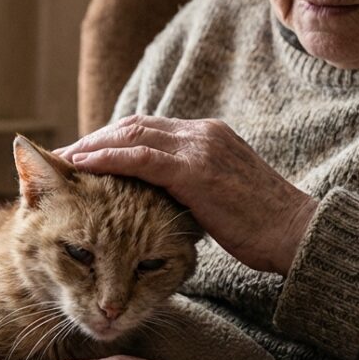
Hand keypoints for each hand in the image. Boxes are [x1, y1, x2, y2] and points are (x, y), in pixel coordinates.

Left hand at [57, 115, 317, 274]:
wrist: (296, 234)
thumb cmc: (260, 227)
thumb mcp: (219, 197)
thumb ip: (189, 188)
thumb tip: (157, 201)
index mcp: (207, 136)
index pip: (148, 129)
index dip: (112, 140)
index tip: (84, 156)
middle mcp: (202, 133)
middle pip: (134, 126)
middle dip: (95, 139)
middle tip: (62, 156)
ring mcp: (200, 148)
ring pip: (132, 135)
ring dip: (93, 146)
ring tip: (62, 160)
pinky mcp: (196, 170)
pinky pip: (140, 158)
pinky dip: (108, 158)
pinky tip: (83, 167)